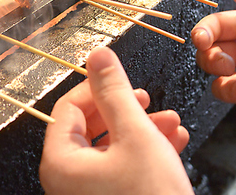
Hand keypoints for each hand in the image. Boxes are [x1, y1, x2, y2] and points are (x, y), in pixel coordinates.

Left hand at [39, 47, 191, 194]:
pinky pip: (122, 168)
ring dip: (142, 129)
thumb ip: (113, 91)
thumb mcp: (135, 134)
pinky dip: (144, 153)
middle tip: (145, 100)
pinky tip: (173, 142)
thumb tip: (97, 55)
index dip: (96, 89)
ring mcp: (88, 194)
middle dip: (125, 110)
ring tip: (170, 122)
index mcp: (61, 161)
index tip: (121, 82)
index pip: (68, 107)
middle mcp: (67, 180)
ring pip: (112, 147)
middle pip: (91, 127)